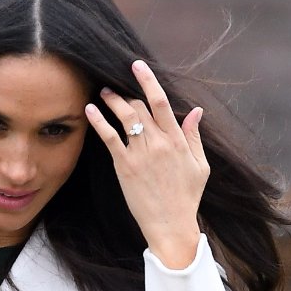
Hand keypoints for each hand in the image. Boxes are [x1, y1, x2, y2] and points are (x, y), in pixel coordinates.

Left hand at [84, 60, 208, 268]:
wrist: (171, 224)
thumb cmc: (187, 197)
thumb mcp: (200, 166)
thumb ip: (194, 137)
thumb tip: (196, 111)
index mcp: (178, 141)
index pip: (162, 102)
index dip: (148, 81)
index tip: (137, 65)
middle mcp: (159, 143)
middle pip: (140, 107)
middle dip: (127, 93)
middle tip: (115, 85)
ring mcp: (141, 154)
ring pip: (124, 118)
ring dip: (112, 100)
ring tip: (103, 92)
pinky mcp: (125, 166)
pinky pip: (109, 138)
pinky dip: (99, 121)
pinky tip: (90, 110)